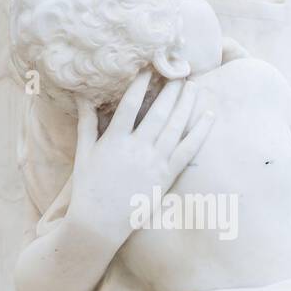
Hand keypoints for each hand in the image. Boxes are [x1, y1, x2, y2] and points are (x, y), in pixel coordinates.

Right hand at [67, 71, 214, 250]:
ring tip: (193, 85)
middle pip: (159, 112)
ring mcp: (154, 162)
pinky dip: (200, 131)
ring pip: (176, 126)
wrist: (99, 223)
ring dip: (186, 104)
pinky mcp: (167, 176)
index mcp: (115, 139)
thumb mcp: (84, 153)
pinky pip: (188, 150)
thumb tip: (82, 97)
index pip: (130, 104)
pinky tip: (208, 116)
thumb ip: (86, 123)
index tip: (150, 67)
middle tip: (180, 71)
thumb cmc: (88, 188)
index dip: (141, 83)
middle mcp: (137, 148)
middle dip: (171, 89)